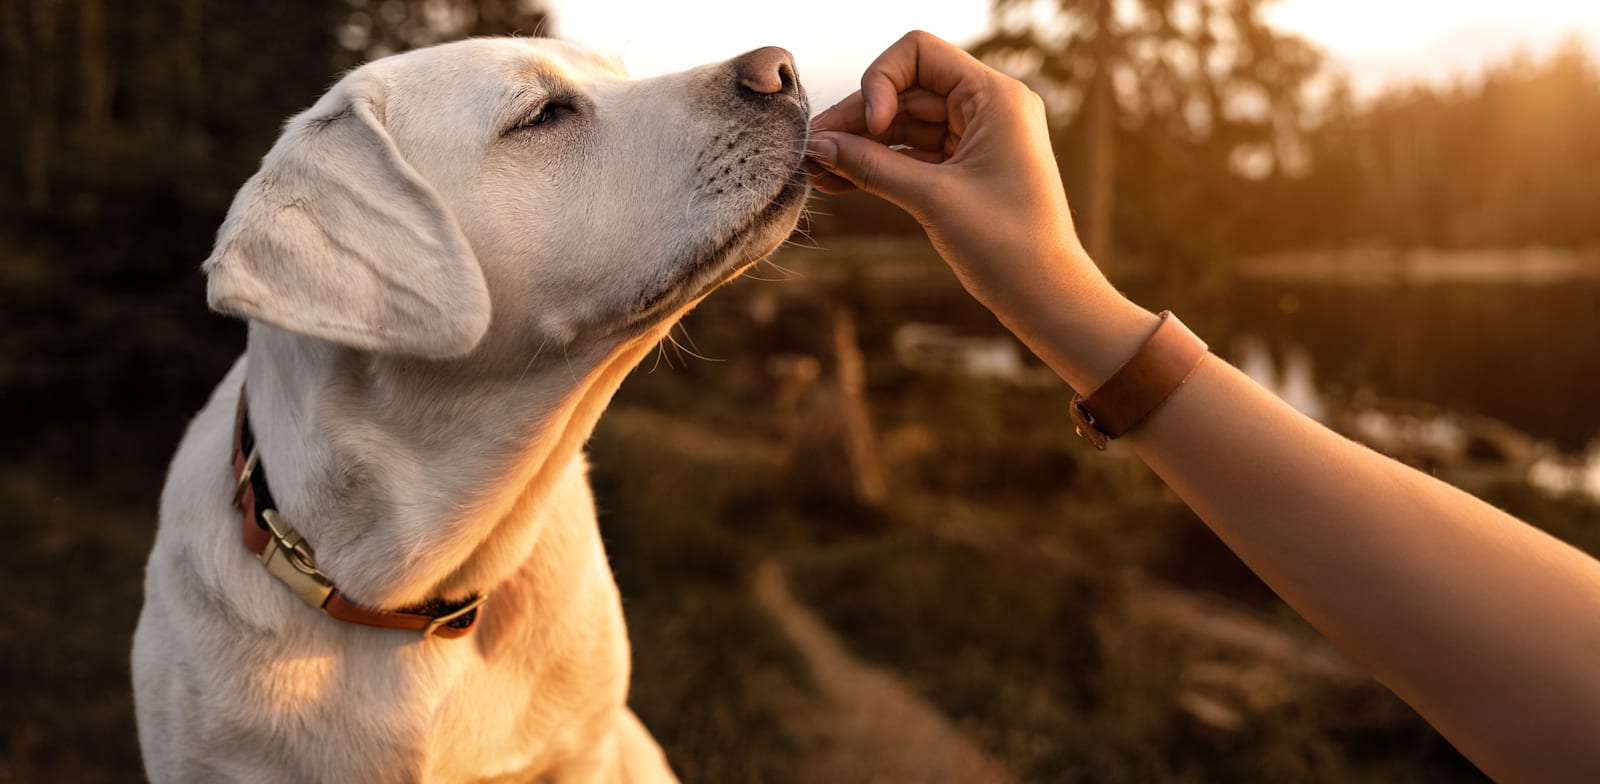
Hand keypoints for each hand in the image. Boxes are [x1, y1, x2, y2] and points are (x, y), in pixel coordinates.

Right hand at [807, 31, 1152, 390]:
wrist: (1045, 296)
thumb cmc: (1006, 245)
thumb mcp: (932, 199)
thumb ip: (871, 165)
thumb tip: (817, 145)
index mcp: (995, 96)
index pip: (919, 53)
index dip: (881, 81)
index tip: (870, 128)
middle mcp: (988, 107)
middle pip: (905, 91)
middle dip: (858, 120)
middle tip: (811, 151)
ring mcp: (977, 137)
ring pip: (904, 124)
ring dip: (861, 145)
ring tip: (816, 172)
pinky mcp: (966, 168)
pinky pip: (913, 154)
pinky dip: (879, 165)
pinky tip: (839, 181)